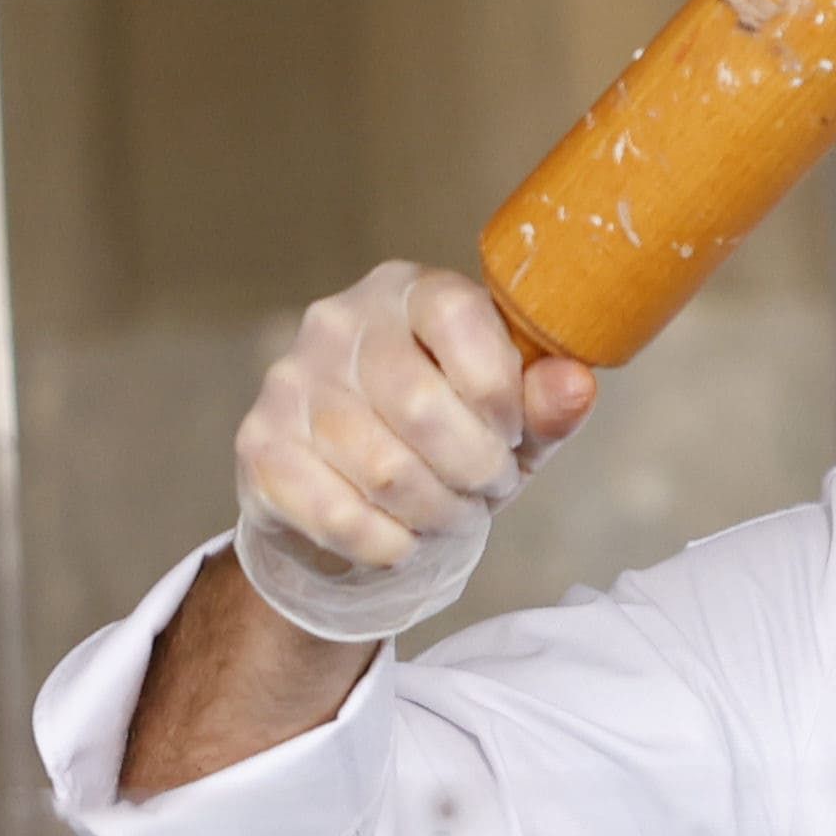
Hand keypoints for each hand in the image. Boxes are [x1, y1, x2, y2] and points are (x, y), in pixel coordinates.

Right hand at [230, 263, 601, 649]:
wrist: (348, 500)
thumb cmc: (444, 445)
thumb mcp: (511, 425)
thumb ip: (547, 403)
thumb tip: (576, 384)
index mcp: (409, 291)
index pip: (459, 317)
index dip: (501, 392)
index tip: (512, 434)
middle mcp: (339, 322)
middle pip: (421, 406)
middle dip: (475, 470)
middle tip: (486, 490)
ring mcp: (289, 380)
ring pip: (383, 469)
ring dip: (437, 513)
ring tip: (450, 515)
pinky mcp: (259, 444)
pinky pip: (337, 513)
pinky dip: (388, 544)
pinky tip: (402, 540)